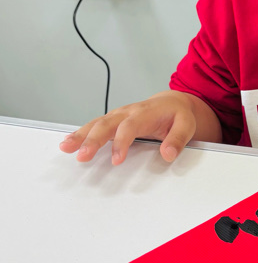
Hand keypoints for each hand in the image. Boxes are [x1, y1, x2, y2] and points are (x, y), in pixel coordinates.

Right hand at [58, 90, 216, 165]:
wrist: (173, 103)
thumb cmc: (178, 114)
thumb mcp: (186, 125)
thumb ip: (177, 139)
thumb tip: (168, 154)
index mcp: (145, 112)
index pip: (130, 126)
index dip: (121, 142)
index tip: (116, 160)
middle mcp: (128, 112)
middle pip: (107, 123)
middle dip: (92, 139)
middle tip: (82, 156)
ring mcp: (119, 115)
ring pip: (96, 123)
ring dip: (80, 135)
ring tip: (66, 147)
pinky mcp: (113, 120)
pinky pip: (94, 125)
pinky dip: (81, 133)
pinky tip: (68, 143)